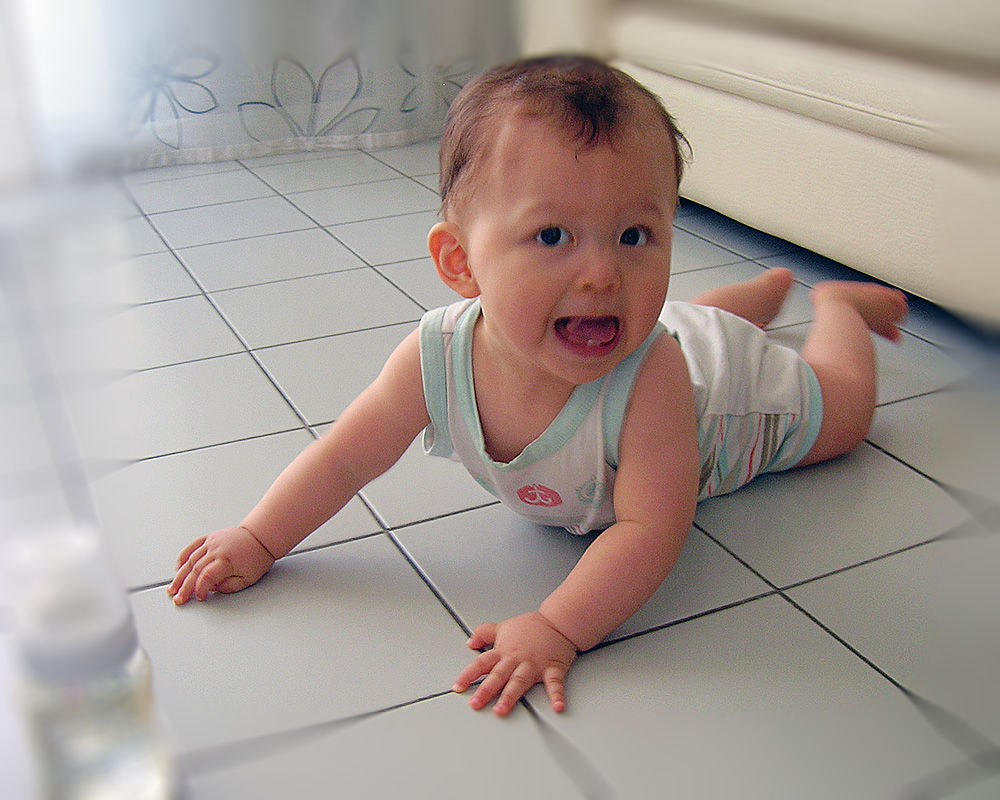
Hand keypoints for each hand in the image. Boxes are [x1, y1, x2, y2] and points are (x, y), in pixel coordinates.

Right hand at [167, 526, 274, 604]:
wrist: (261, 537)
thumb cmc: (257, 556)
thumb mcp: (249, 578)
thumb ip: (229, 586)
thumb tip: (213, 589)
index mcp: (226, 560)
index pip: (206, 576)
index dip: (200, 589)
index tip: (200, 597)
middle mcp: (216, 549)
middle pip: (195, 570)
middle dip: (184, 587)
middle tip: (178, 599)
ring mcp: (211, 542)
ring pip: (190, 560)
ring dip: (179, 575)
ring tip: (172, 588)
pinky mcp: (210, 538)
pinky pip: (192, 546)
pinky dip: (183, 557)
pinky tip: (178, 568)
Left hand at [452, 612, 577, 716]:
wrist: (558, 621)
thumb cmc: (533, 626)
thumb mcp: (503, 626)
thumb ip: (484, 633)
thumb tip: (470, 641)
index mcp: (505, 651)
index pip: (482, 663)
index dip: (468, 675)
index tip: (458, 687)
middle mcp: (517, 659)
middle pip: (498, 675)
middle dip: (485, 690)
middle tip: (475, 704)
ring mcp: (534, 664)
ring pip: (519, 681)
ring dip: (510, 696)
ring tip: (501, 710)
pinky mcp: (552, 668)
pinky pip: (554, 683)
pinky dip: (557, 695)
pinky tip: (557, 706)